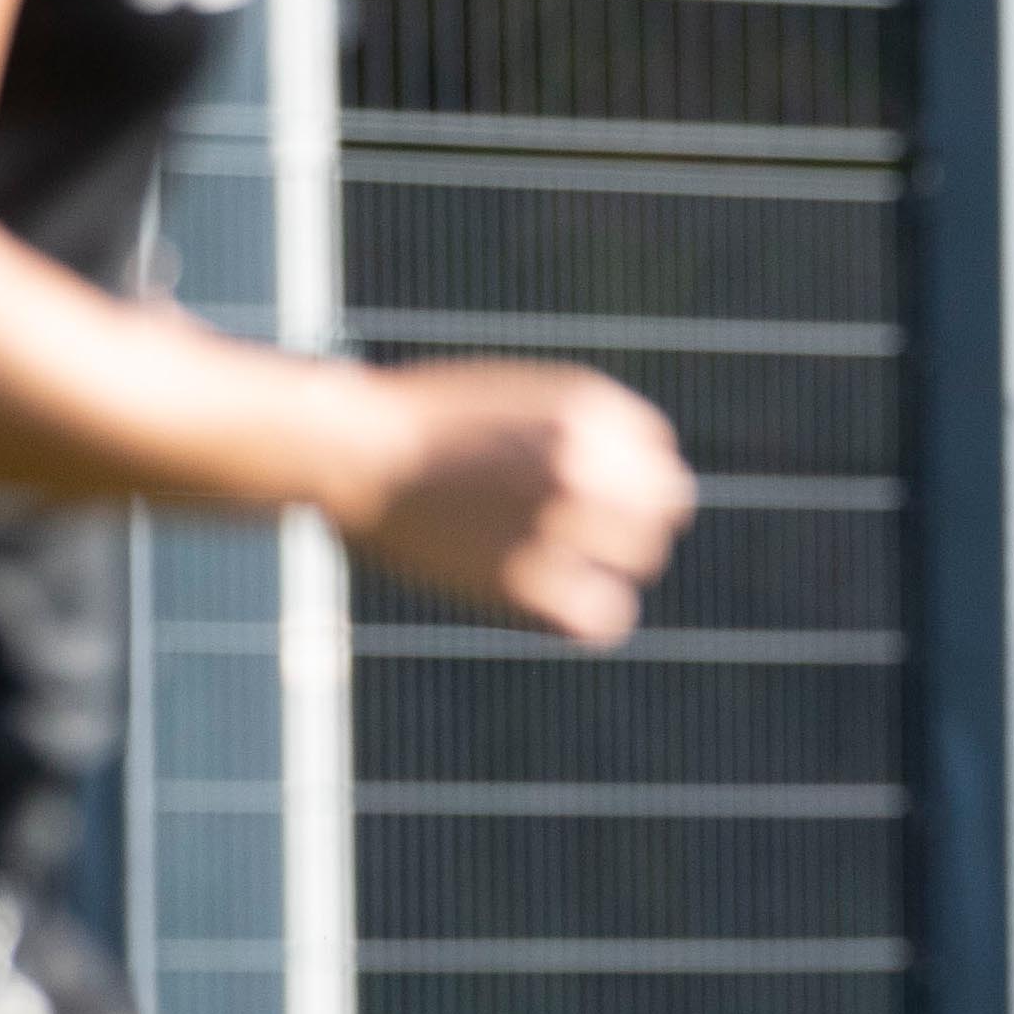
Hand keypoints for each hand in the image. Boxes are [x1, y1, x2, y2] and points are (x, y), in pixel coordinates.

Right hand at [349, 362, 696, 645]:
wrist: (349, 450)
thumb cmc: (419, 421)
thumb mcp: (512, 396)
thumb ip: (575, 428)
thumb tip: (639, 467)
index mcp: (586, 408)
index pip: (657, 451)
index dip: (631, 474)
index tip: (592, 489)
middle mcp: (585, 462)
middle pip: (663, 506)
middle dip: (629, 519)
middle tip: (582, 535)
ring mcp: (560, 522)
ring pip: (639, 559)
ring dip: (609, 565)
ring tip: (557, 566)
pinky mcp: (529, 582)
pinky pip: (603, 618)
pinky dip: (587, 617)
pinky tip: (554, 607)